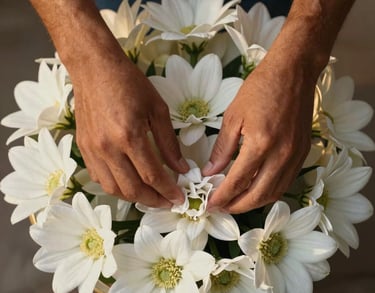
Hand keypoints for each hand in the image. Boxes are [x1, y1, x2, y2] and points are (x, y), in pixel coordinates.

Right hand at [72, 51, 188, 206]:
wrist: (95, 68)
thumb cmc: (130, 84)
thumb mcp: (158, 109)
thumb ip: (169, 143)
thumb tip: (181, 168)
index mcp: (130, 135)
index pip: (152, 175)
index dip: (168, 190)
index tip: (180, 197)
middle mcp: (108, 148)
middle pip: (132, 189)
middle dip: (154, 200)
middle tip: (168, 201)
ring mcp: (93, 150)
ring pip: (113, 189)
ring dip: (134, 198)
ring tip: (151, 196)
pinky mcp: (83, 148)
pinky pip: (99, 178)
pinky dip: (116, 187)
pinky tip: (129, 184)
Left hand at [202, 53, 315, 212]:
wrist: (293, 73)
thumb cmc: (260, 89)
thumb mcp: (234, 116)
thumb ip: (223, 148)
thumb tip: (211, 171)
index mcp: (260, 144)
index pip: (237, 182)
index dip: (221, 197)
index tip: (209, 204)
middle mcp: (281, 155)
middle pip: (258, 196)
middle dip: (236, 206)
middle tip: (221, 207)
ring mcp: (295, 156)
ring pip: (274, 193)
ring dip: (254, 203)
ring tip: (236, 202)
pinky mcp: (302, 154)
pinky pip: (286, 182)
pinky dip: (269, 192)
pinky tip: (256, 190)